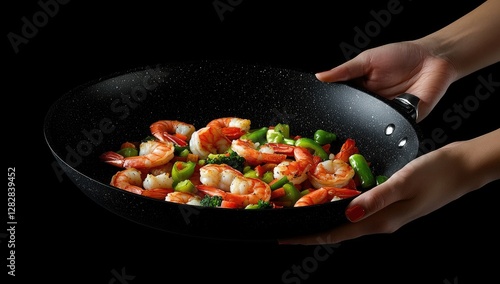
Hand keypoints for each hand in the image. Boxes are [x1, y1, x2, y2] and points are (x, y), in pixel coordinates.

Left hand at [279, 129, 499, 244]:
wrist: (464, 168)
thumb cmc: (439, 173)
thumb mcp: (405, 183)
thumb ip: (376, 198)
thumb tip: (347, 213)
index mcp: (382, 221)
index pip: (336, 233)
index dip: (308, 237)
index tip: (285, 237)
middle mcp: (381, 222)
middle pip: (337, 231)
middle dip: (310, 232)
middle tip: (286, 228)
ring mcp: (386, 214)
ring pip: (346, 223)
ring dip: (323, 221)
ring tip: (302, 218)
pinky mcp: (390, 204)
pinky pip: (357, 212)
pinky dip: (339, 210)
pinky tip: (332, 203)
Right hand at [316, 41, 456, 121]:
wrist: (434, 59)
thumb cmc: (401, 55)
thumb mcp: (367, 60)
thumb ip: (345, 71)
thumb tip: (320, 76)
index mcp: (359, 91)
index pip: (341, 104)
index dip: (332, 109)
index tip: (319, 113)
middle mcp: (371, 106)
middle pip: (354, 119)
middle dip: (348, 121)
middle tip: (338, 123)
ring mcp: (387, 116)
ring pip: (371, 129)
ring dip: (368, 126)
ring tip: (363, 120)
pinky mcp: (404, 123)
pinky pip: (393, 131)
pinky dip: (388, 129)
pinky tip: (384, 122)